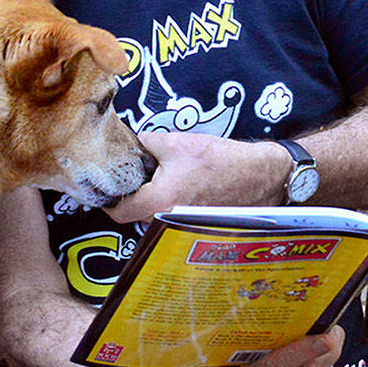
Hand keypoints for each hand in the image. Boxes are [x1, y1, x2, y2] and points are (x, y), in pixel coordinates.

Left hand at [104, 131, 289, 222]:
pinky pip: (171, 214)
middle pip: (134, 213)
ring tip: (161, 174)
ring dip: (151, 197)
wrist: (261, 176)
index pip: (118, 211)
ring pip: (153, 213)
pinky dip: (169, 200)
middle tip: (134, 172)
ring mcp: (182, 225)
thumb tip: (131, 144)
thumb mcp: (176, 142)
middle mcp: (168, 219)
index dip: (107, 198)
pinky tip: (180, 181)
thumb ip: (146, 143)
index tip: (106, 185)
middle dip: (132, 193)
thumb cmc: (221, 160)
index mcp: (159, 201)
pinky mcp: (194, 223)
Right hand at [214, 326, 343, 366]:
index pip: (281, 366)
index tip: (326, 334)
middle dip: (326, 354)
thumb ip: (238, 343)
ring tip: (328, 344)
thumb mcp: (209, 359)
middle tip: (334, 332)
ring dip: (323, 366)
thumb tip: (267, 314)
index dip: (308, 348)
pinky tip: (314, 365)